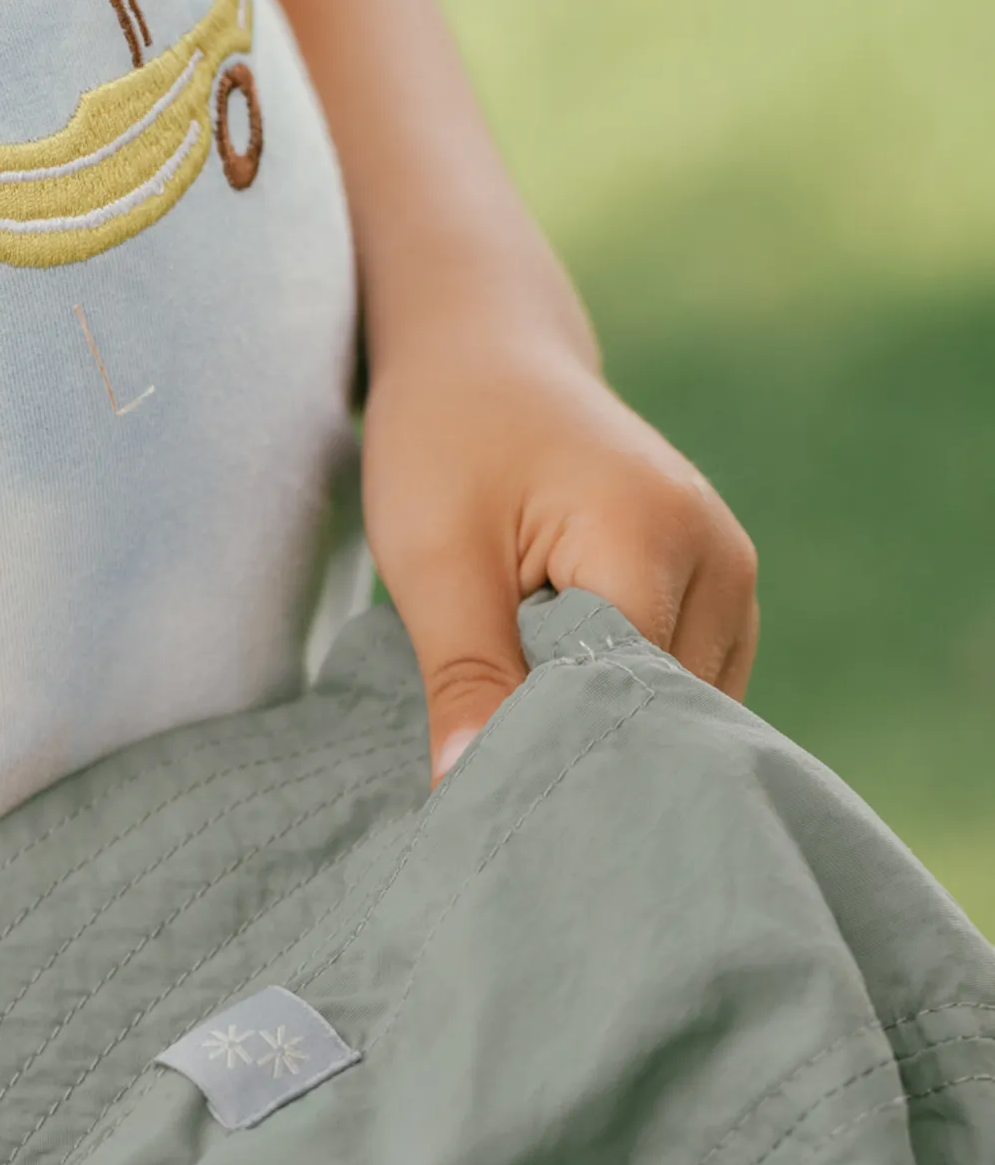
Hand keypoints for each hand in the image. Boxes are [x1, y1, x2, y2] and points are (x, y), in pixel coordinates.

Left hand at [361, 309, 760, 787]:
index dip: (562, 762)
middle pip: (665, 716)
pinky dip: (621, 714)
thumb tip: (470, 794)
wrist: (486, 360)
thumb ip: (465, 680)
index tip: (495, 804)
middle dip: (587, 760)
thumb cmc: (450, 443)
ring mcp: (730, 580)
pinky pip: (680, 691)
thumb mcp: (434, 562)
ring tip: (523, 747)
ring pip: (678, 715)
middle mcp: (721, 563)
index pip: (626, 703)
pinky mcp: (716, 597)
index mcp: (655, 541)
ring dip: (605, 739)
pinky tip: (559, 719)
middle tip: (502, 797)